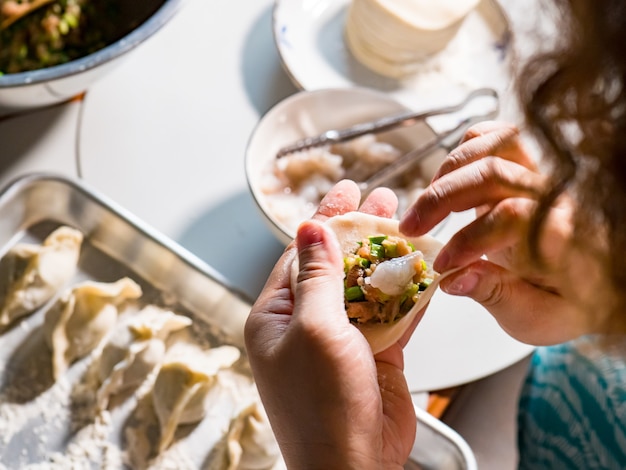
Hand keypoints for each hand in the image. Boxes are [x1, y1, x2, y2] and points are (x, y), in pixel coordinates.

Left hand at [245, 180, 416, 469]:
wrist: (354, 468)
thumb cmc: (322, 408)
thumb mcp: (315, 330)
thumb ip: (317, 277)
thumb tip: (309, 228)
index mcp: (276, 317)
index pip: (301, 255)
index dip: (325, 220)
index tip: (346, 190)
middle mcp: (305, 325)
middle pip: (336, 266)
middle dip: (361, 232)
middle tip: (384, 199)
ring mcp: (341, 340)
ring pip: (366, 287)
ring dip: (387, 258)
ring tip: (407, 223)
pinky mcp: (373, 355)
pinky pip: (391, 315)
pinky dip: (406, 293)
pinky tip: (422, 267)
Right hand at [400, 121, 618, 344]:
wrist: (594, 285)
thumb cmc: (567, 304)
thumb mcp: (535, 317)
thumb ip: (495, 295)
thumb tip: (452, 280)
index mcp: (564, 237)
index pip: (512, 216)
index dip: (469, 239)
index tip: (442, 267)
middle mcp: (557, 198)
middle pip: (494, 172)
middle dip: (441, 198)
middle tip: (411, 228)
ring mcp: (543, 178)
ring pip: (496, 144)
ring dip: (449, 170)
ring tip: (425, 203)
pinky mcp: (528, 169)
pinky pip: (497, 138)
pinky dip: (465, 151)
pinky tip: (446, 182)